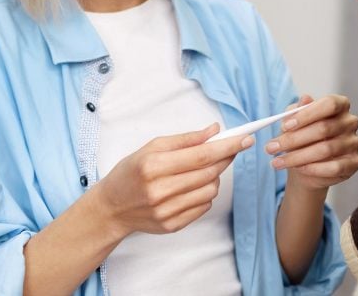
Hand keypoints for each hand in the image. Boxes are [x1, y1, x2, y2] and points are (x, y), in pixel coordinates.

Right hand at [96, 124, 252, 235]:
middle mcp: (160, 190)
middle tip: (231, 149)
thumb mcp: (152, 147)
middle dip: (226, 158)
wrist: (112, 207)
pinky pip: (204, 207)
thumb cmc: (131, 172)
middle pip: (209, 172)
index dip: (227, 146)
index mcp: (154, 166)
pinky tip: (193, 187)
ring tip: (202, 170)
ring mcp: (167, 211)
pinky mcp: (172, 225)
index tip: (245, 139)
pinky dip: (205, 194)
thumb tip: (214, 130)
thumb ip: (185, 139)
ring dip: (214, 177)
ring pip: (211, 190)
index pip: (202, 155)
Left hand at [265, 95, 357, 189]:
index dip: (307, 114)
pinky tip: (299, 169)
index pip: (329, 104)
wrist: (308, 165)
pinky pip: (335, 167)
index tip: (285, 126)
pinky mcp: (354, 162)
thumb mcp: (294, 122)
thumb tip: (304, 99)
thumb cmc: (301, 137)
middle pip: (324, 128)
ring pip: (326, 150)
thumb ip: (297, 110)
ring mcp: (354, 142)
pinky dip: (314, 169)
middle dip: (294, 139)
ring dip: (297, 157)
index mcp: (340, 104)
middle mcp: (350, 122)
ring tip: (278, 161)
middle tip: (271, 147)